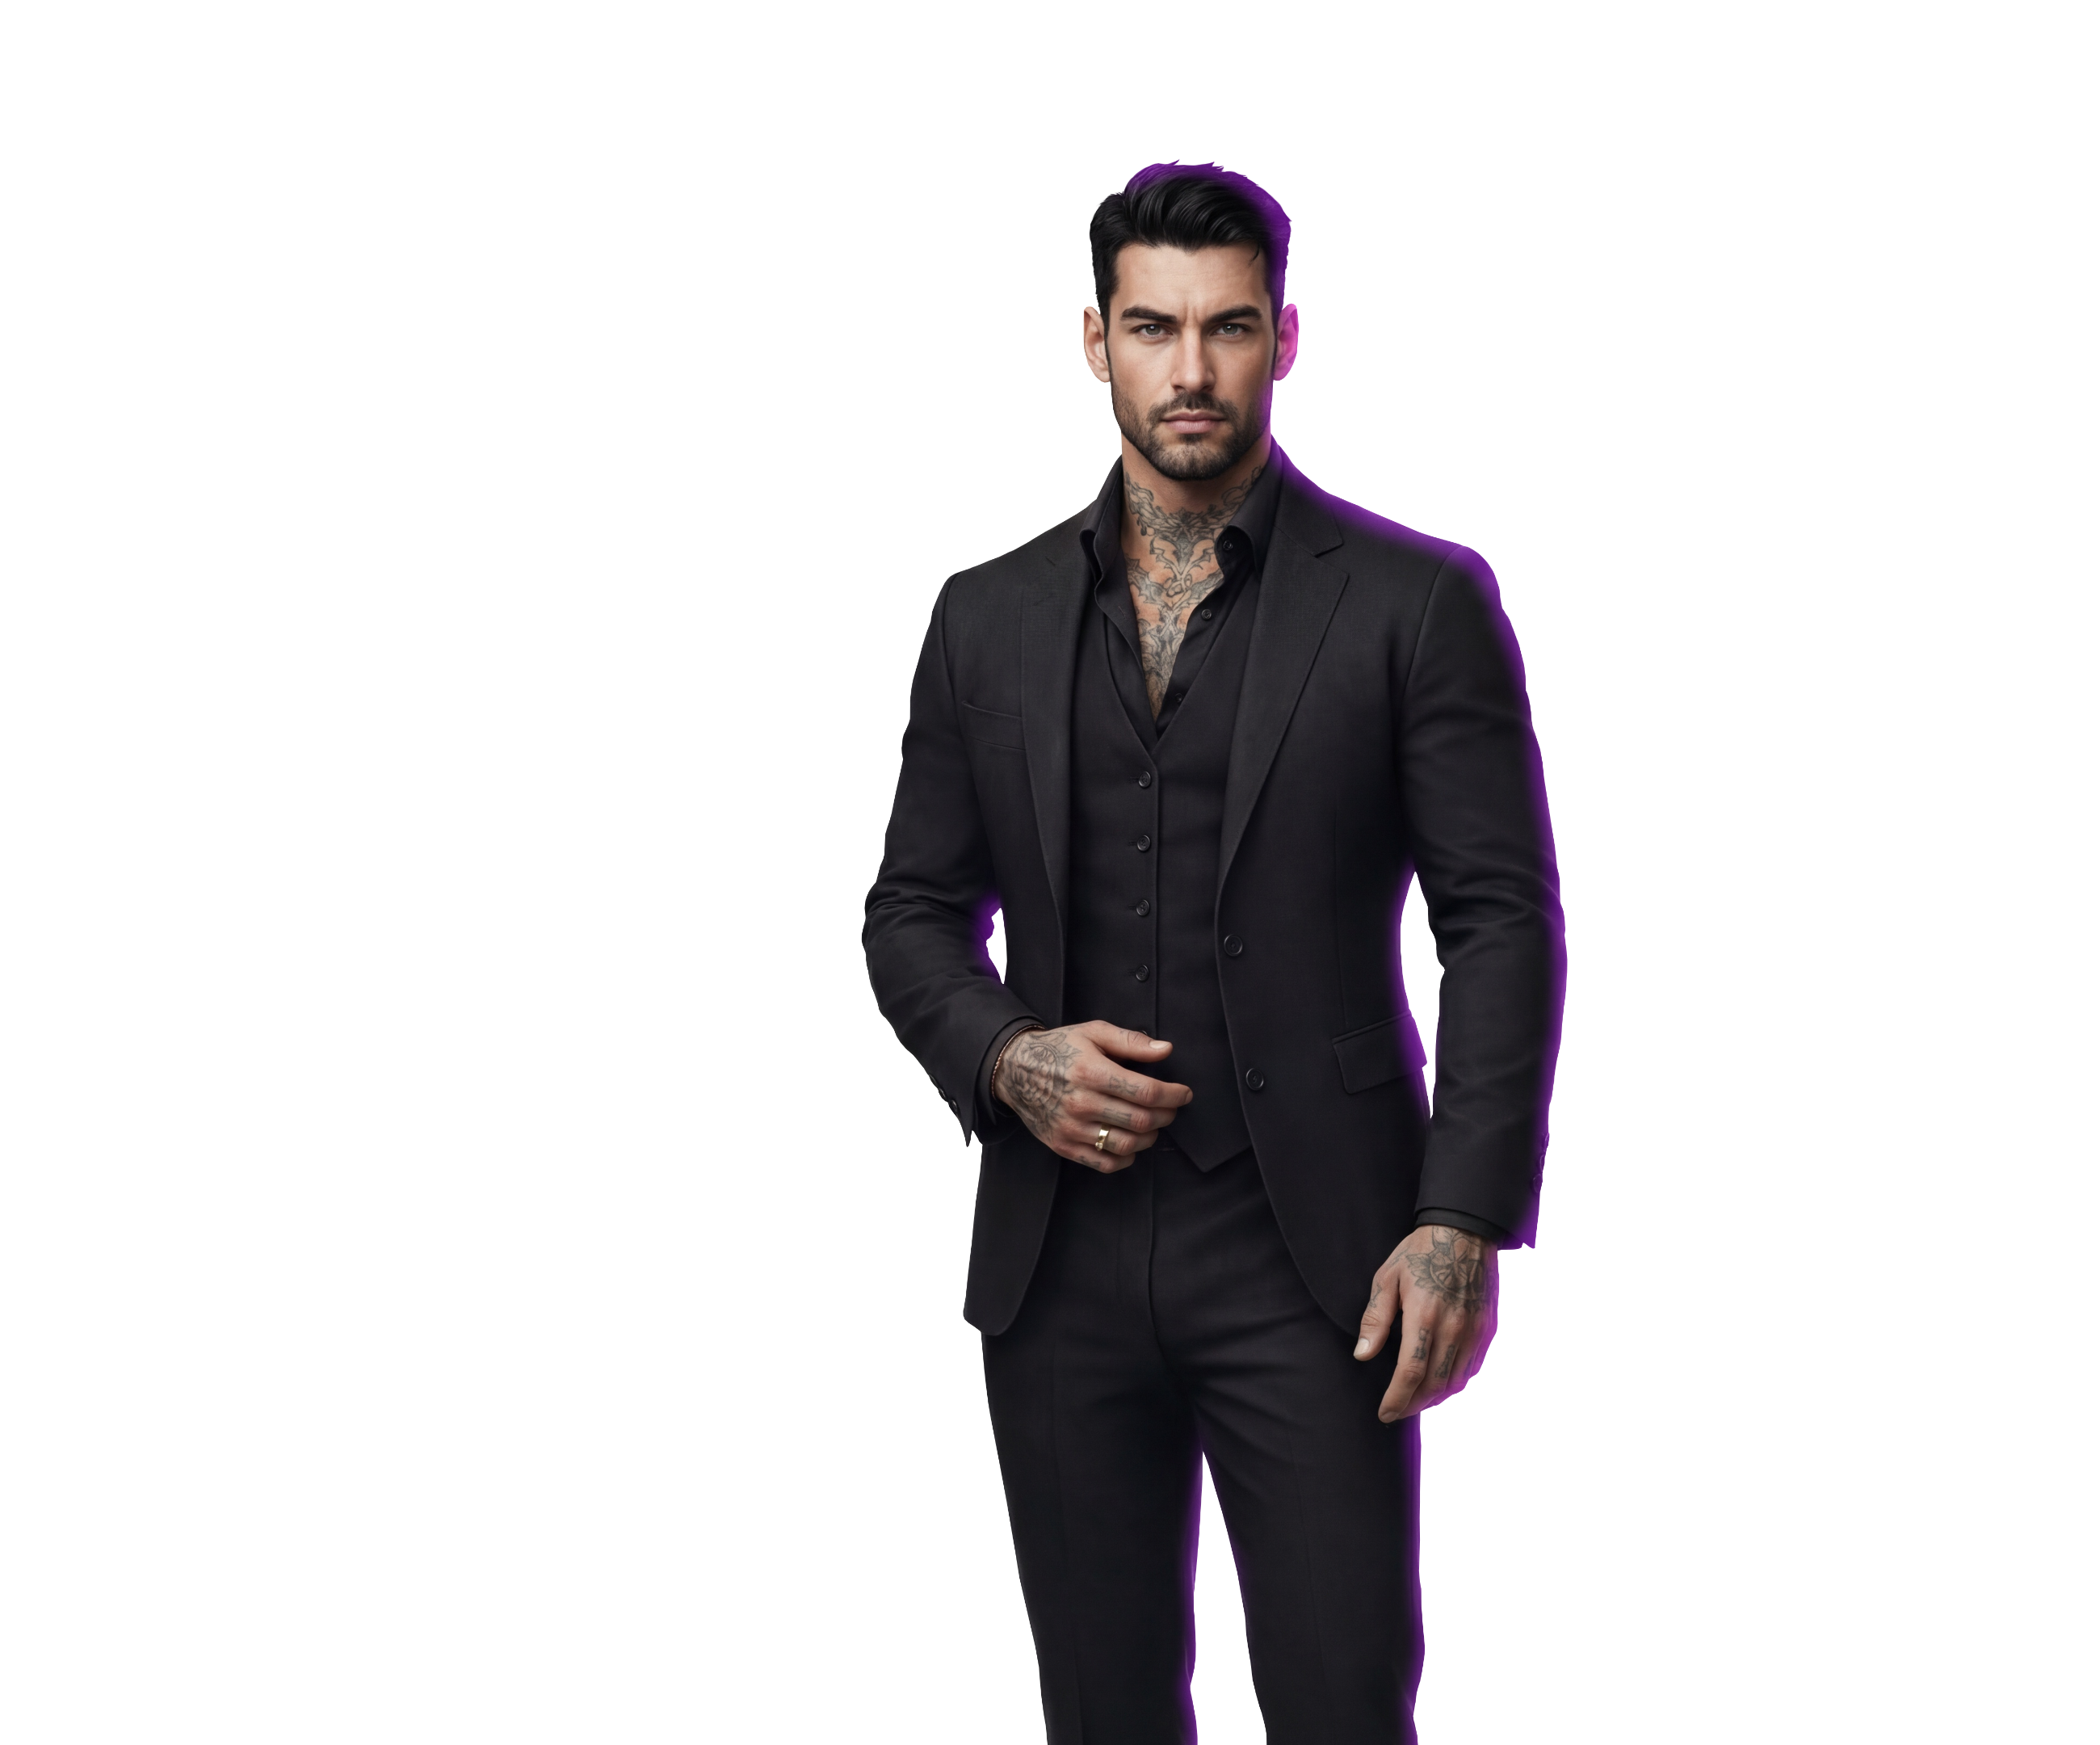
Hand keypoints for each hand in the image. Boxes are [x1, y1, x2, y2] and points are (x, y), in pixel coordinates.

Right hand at [993, 1022, 1192, 1172]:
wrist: (1015, 1070)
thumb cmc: (1059, 1049)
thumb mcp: (1093, 1032)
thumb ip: (1130, 1041)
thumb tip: (1165, 1050)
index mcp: (1092, 1072)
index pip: (1146, 1092)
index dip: (1173, 1095)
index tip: (1183, 1093)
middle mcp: (1082, 1103)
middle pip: (1141, 1120)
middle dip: (1166, 1115)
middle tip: (1170, 1108)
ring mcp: (1071, 1128)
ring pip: (1127, 1145)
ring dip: (1149, 1137)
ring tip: (1152, 1125)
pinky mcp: (1064, 1146)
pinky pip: (1104, 1163)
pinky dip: (1126, 1158)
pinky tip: (1130, 1143)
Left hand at [1353, 1225, 1498, 1421]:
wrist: (1464, 1233)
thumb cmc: (1420, 1253)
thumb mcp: (1387, 1278)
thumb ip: (1376, 1319)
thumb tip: (1363, 1355)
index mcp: (1424, 1315)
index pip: (1411, 1371)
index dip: (1397, 1398)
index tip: (1385, 1412)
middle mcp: (1453, 1327)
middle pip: (1435, 1384)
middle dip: (1413, 1404)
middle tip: (1396, 1411)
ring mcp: (1474, 1329)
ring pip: (1456, 1381)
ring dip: (1434, 1398)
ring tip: (1415, 1401)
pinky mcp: (1487, 1328)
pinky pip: (1472, 1367)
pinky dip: (1455, 1382)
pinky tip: (1439, 1383)